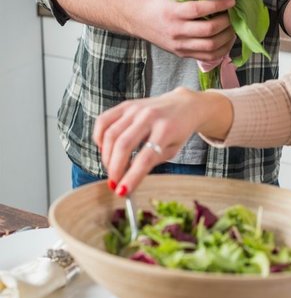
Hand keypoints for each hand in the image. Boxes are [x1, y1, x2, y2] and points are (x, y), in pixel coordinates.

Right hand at [93, 87, 232, 194]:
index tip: (122, 192)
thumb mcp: (172, 150)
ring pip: (110, 134)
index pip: (145, 158)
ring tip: (112, 167)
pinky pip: (103, 121)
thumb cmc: (178, 131)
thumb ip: (150, 162)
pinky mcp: (126, 105)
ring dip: (106, 157)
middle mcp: (149, 116)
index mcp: (166, 129)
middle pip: (123, 145)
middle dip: (114, 169)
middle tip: (114, 183)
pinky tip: (105, 148)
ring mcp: (136, 108)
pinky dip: (99, 137)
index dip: (131, 177)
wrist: (184, 105)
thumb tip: (126, 181)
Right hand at [132, 0, 235, 60]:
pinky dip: (221, 50)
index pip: (199, 10)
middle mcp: (176, 31)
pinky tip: (226, 40)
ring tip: (232, 28)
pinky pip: (207, 57)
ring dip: (227, 37)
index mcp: (173, 12)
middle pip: (208, 31)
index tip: (231, 0)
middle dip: (226, 22)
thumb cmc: (158, 3)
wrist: (138, 19)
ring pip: (210, 47)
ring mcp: (180, 45)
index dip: (218, 5)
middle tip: (233, 14)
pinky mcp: (182, 54)